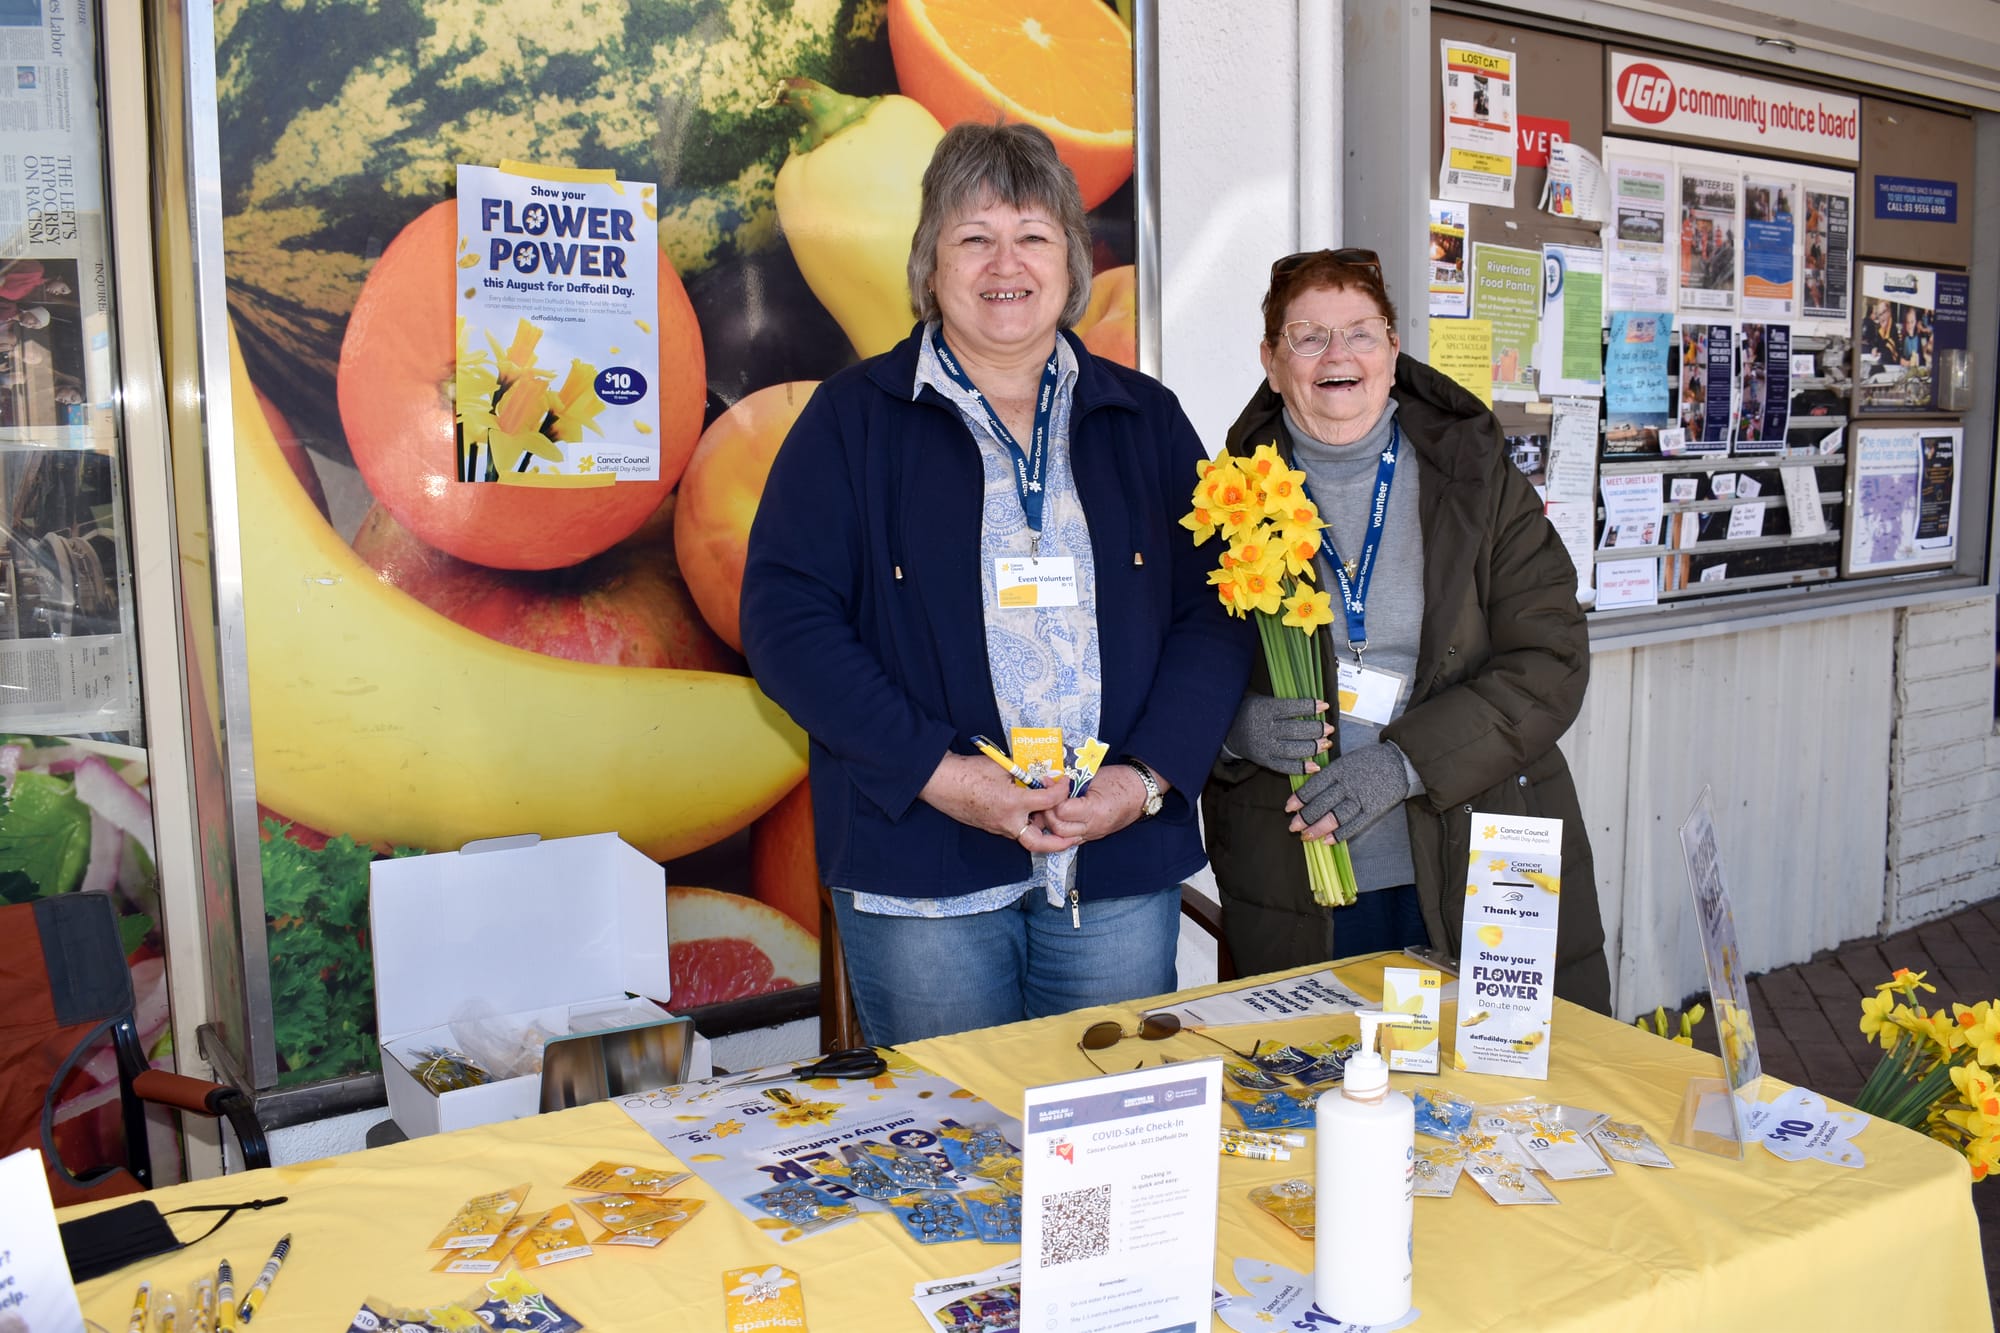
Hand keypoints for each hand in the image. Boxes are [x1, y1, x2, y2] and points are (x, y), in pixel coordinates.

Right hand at [920, 752, 1077, 852]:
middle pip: (1039, 842)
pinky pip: (1013, 830)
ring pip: (1026, 837)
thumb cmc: (968, 771)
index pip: (1050, 802)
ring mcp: (997, 827)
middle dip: (1059, 843)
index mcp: (1013, 803)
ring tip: (1054, 823)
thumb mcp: (1002, 766)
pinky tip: (1032, 814)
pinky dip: (1026, 825)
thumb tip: (1041, 773)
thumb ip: (1024, 773)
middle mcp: (1007, 821)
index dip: (1062, 790)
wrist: (940, 782)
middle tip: (1074, 836)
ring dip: (1042, 832)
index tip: (1064, 782)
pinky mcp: (990, 827)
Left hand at [1038, 763, 1154, 844]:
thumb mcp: (1094, 776)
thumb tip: (1050, 781)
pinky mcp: (1093, 836)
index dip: (1053, 796)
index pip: (1061, 811)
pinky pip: (1070, 838)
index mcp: (1095, 810)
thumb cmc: (1121, 781)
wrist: (1141, 792)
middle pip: (1058, 828)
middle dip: (1048, 812)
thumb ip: (1071, 782)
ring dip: (1052, 822)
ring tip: (1052, 806)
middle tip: (1048, 796)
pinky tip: (1059, 816)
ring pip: (1061, 837)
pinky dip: (1061, 829)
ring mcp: (1093, 834)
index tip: (1054, 783)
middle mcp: (1093, 827)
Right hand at [1224, 694, 1331, 774]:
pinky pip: (1285, 767)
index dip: (1309, 707)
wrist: (1228, 730)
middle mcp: (1264, 729)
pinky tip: (1316, 766)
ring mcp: (1264, 747)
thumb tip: (1315, 706)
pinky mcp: (1264, 760)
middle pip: (1294, 730)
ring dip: (1312, 747)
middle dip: (1315, 730)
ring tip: (1327, 744)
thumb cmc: (1252, 712)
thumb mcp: (1263, 701)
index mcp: (1264, 710)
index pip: (1290, 708)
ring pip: (1292, 749)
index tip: (1325, 705)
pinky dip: (1301, 768)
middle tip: (1329, 728)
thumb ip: (1285, 704)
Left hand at [1286, 742, 1409, 843]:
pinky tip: (1327, 841)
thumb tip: (1311, 790)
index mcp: (1339, 769)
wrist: (1401, 762)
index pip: (1314, 786)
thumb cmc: (1371, 760)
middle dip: (1305, 817)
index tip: (1288, 808)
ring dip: (1318, 828)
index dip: (1299, 799)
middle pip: (1321, 803)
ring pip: (1335, 817)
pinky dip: (1340, 834)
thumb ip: (1331, 775)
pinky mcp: (1373, 810)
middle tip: (1293, 827)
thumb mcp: (1347, 760)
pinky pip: (1354, 825)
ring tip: (1306, 837)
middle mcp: (1348, 784)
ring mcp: (1360, 798)